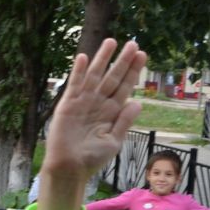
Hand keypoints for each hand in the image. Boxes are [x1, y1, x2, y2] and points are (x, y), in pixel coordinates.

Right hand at [38, 39, 147, 209]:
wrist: (70, 167)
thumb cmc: (92, 159)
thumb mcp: (113, 141)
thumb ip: (124, 121)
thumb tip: (138, 103)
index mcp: (111, 112)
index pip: (125, 87)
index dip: (133, 72)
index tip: (142, 56)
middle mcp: (98, 103)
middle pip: (113, 77)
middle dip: (123, 61)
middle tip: (133, 44)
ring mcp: (83, 102)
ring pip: (95, 76)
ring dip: (102, 59)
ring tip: (111, 42)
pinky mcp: (68, 104)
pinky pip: (74, 85)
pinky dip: (79, 72)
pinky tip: (85, 57)